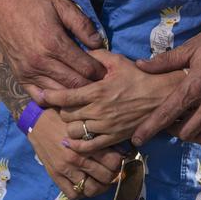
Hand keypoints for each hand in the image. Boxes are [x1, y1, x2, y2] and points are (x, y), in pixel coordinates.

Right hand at [0, 0, 105, 92]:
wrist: (0, 3)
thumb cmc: (33, 1)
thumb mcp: (62, 5)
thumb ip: (82, 24)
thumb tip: (99, 43)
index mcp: (54, 44)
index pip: (85, 68)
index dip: (99, 72)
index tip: (108, 71)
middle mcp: (40, 62)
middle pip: (74, 85)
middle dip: (91, 86)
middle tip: (101, 84)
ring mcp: (28, 72)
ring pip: (58, 95)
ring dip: (74, 95)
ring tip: (86, 91)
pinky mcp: (19, 76)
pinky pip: (39, 97)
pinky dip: (53, 100)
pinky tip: (62, 96)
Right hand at [30, 109, 125, 199]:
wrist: (37, 120)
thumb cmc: (63, 117)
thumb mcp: (83, 122)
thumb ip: (98, 135)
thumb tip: (118, 146)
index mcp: (86, 142)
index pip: (113, 161)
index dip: (120, 162)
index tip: (120, 160)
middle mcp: (77, 158)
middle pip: (106, 177)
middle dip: (113, 176)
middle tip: (113, 173)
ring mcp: (66, 169)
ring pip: (91, 189)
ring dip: (100, 188)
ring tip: (101, 182)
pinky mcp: (55, 176)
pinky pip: (73, 193)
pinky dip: (81, 193)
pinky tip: (85, 184)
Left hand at [42, 50, 184, 151]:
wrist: (160, 96)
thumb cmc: (138, 76)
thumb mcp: (117, 61)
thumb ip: (96, 56)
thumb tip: (80, 52)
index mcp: (97, 90)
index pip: (66, 96)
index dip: (49, 96)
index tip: (40, 94)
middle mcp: (99, 111)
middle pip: (66, 115)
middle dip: (62, 109)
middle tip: (64, 104)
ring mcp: (105, 127)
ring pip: (74, 132)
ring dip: (70, 126)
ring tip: (72, 119)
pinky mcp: (113, 138)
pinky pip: (88, 147)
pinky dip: (77, 146)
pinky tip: (73, 141)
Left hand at [131, 18, 200, 145]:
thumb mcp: (192, 46)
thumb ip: (165, 61)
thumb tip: (141, 65)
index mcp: (197, 85)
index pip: (168, 113)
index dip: (150, 128)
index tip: (137, 138)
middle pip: (186, 133)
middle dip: (172, 130)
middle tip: (167, 121)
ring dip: (192, 132)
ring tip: (186, 120)